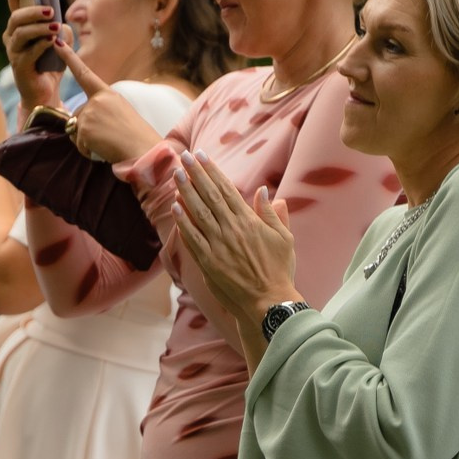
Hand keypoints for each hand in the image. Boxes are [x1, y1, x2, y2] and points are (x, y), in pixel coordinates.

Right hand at [2, 0, 65, 111]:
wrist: (45, 91)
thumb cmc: (50, 63)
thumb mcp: (60, 40)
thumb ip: (61, 27)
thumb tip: (60, 22)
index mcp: (19, 25)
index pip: (13, 0)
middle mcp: (11, 36)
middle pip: (16, 16)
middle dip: (33, 10)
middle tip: (50, 10)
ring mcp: (13, 51)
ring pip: (21, 32)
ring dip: (40, 28)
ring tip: (55, 27)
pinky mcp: (19, 66)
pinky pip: (29, 51)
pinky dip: (42, 44)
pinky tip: (53, 42)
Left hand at [58, 50, 164, 163]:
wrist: (144, 150)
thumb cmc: (135, 137)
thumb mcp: (120, 114)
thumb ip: (100, 111)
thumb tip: (78, 123)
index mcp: (108, 93)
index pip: (84, 73)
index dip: (69, 57)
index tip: (56, 41)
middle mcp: (97, 100)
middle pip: (79, 115)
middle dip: (87, 129)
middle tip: (111, 136)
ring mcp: (89, 113)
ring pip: (77, 130)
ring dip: (88, 141)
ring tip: (110, 142)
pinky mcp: (84, 128)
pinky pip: (78, 143)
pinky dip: (88, 150)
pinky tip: (104, 148)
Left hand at [174, 151, 300, 326]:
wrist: (269, 302)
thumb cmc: (279, 270)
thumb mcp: (283, 238)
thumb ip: (271, 213)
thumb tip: (263, 191)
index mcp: (249, 221)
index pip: (227, 189)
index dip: (213, 171)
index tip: (202, 156)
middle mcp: (232, 229)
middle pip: (210, 196)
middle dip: (196, 174)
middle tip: (184, 156)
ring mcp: (218, 246)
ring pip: (198, 213)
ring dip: (186, 191)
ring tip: (176, 174)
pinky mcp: (208, 262)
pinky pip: (192, 238)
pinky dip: (183, 222)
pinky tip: (174, 206)